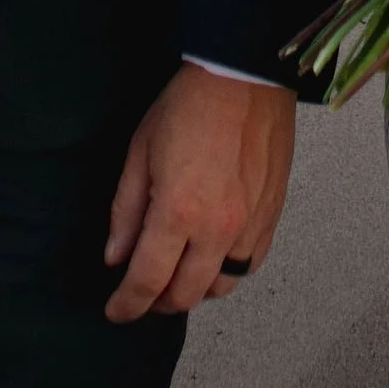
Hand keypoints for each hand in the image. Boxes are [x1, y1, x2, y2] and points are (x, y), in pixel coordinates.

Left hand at [104, 64, 295, 322]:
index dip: (127, 304)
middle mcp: (218, 229)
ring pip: (221, 287)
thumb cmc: (190, 105)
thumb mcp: (140, 152)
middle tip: (142, 293)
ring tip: (176, 273)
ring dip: (194, 290)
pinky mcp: (271, 216)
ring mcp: (249, 226)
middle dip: (157, 303)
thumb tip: (116, 256)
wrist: (245, 76)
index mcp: (178, 213)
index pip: (147, 281)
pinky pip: (249, 265)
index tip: (116, 310)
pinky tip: (211, 256)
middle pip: (185, 296)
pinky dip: (226, 271)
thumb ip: (127, 211)